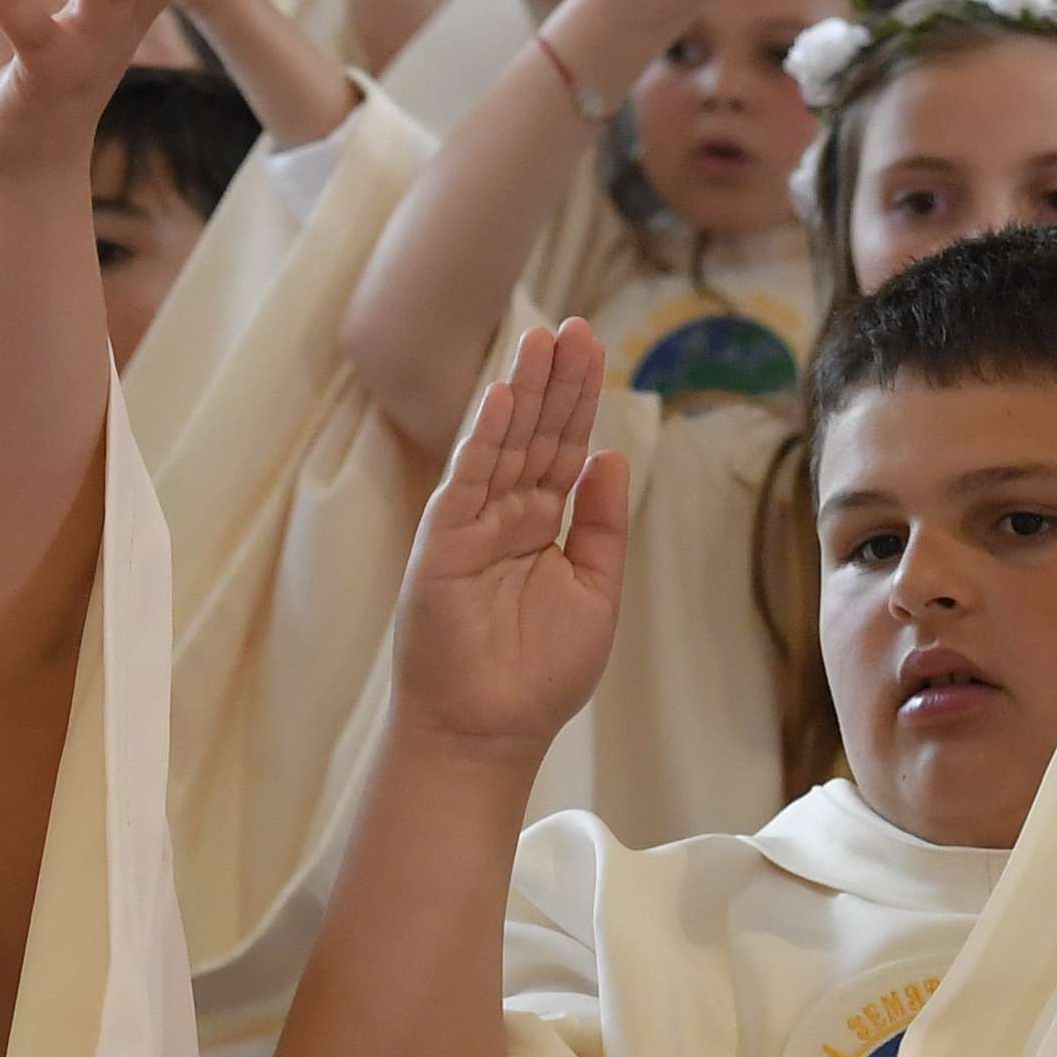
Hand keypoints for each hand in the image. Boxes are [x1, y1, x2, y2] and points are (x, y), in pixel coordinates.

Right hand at [391, 319, 632, 760]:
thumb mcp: (595, 591)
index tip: (591, 346)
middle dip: (554, 380)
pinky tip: (502, 396)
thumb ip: (604, 525)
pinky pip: (467, 480)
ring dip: (521, 391)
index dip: (578, 399)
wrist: (489, 732)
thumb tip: (612, 456)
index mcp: (543, 525)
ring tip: (539, 337)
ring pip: (501, 445)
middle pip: (535, 434)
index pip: (564, 448)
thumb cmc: (540, 675)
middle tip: (573, 324)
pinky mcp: (443, 543)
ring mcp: (472, 525)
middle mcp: (506, 515)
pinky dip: (484, 438)